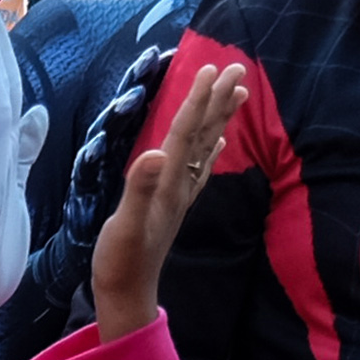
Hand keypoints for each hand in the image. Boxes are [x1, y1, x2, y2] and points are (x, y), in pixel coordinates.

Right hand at [91, 62, 245, 342]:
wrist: (127, 292)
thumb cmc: (120, 260)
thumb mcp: (123, 225)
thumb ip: (139, 189)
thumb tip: (155, 153)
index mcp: (168, 183)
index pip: (185, 132)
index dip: (197, 100)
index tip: (211, 69)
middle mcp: (179, 185)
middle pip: (202, 134)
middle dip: (219, 100)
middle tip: (237, 67)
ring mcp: (179, 195)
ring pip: (204, 147)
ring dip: (220, 118)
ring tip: (238, 92)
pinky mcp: (173, 204)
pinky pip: (198, 169)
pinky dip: (210, 150)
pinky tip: (218, 141)